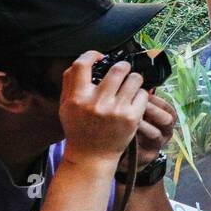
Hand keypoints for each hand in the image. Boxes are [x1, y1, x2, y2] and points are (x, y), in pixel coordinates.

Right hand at [59, 52, 149, 169]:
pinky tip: (135, 100)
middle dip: (123, 67)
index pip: (81, 65)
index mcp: (77, 98)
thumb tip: (86, 60)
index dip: (91, 54)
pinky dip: (141, 94)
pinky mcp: (132, 118)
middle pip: (117, 69)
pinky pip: (143, 94)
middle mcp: (97, 103)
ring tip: (131, 84)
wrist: (92, 156)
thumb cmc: (79, 129)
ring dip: (134, 79)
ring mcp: (116, 110)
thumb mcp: (66, 106)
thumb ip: (70, 82)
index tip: (99, 56)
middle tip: (124, 70)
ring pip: (135, 79)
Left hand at [123, 92, 177, 168]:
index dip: (157, 100)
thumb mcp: (137, 114)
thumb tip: (138, 83)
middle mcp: (165, 133)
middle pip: (168, 120)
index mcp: (164, 120)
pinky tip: (123, 135)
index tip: (143, 94)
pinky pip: (142, 148)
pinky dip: (133, 141)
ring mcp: (156, 146)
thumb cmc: (129, 129)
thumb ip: (139, 101)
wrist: (121, 154)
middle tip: (136, 105)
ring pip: (156, 134)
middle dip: (152, 110)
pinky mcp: (147, 157)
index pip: (168, 108)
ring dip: (142, 125)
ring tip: (128, 119)